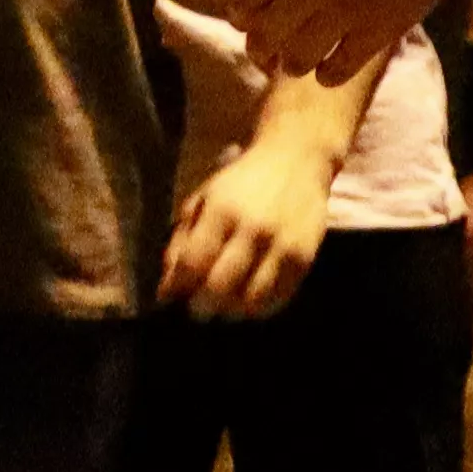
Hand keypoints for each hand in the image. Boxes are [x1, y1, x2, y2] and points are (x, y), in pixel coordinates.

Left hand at [164, 133, 331, 320]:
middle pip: (220, 287)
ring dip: (230, 311)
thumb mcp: (204, 199)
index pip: (194, 262)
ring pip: (250, 300)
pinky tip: (248, 300)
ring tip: (222, 307)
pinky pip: (278, 299)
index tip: (170, 296)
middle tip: (196, 308)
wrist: (297, 160)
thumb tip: (168, 288)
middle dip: (201, 306)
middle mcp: (253, 229)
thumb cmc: (243, 182)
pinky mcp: (305, 259)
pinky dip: (258, 308)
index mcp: (222, 210)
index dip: (177, 286)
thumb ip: (182, 241)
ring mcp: (282, 246)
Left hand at [224, 0, 460, 89]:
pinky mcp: (377, 32)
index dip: (243, 18)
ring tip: (302, 58)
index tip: (252, 21)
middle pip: (263, 37)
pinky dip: (326, 74)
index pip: (242, 2)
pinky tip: (331, 64)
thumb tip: (261, 1)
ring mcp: (347, 10)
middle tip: (269, 52)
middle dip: (261, 49)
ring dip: (293, 64)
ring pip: (295, 61)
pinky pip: (335, 72)